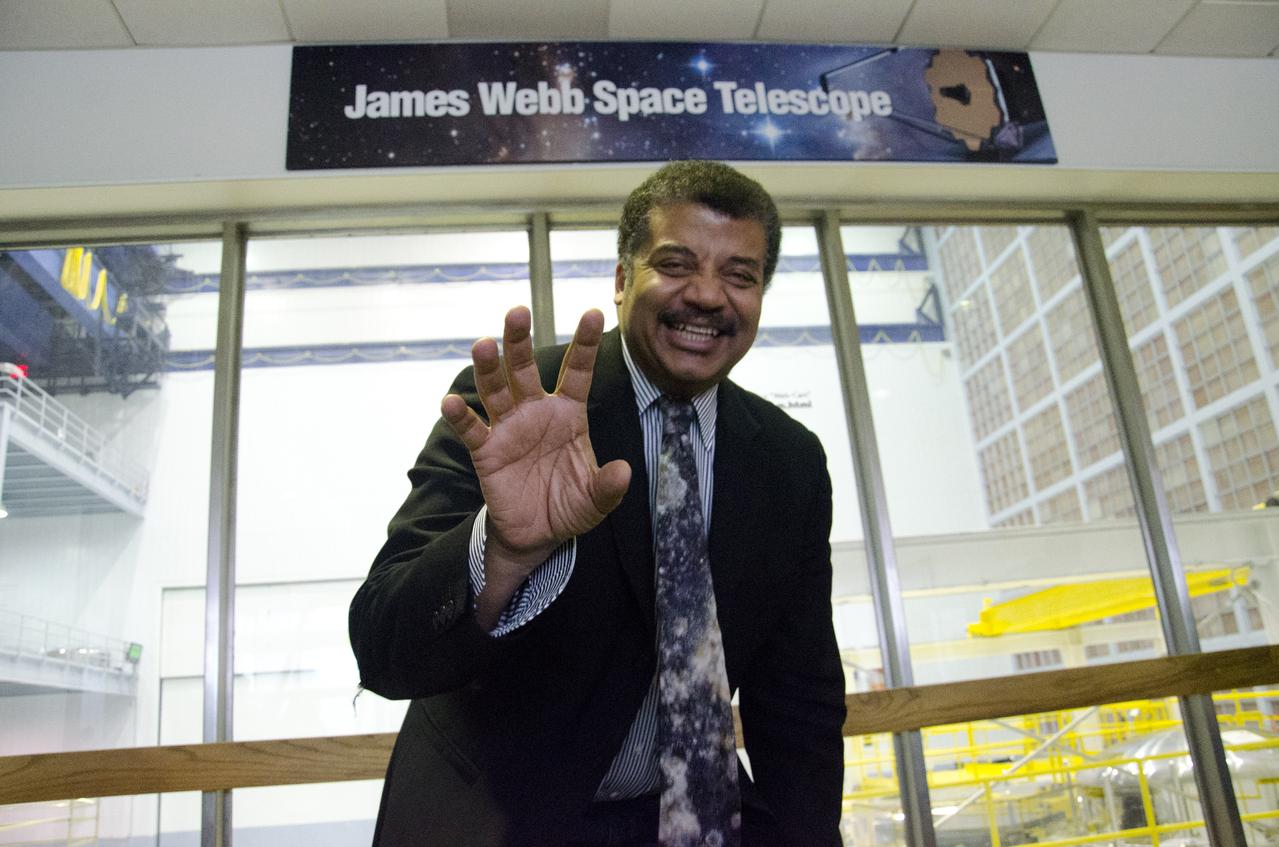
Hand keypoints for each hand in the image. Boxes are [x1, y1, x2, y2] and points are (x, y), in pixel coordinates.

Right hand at [442, 307, 630, 626]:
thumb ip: (608, 486)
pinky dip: (460, 416)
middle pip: (525, 369)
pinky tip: (450, 402)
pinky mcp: (486, 452)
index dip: (582, 344)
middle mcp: (536, 412)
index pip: (576, 372)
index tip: (591, 312)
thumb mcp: (596, 500)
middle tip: (517, 312)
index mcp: (568, 414)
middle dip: (520, 341)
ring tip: (483, 344)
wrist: (537, 534)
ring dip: (489, 368)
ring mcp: (508, 428)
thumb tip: (623, 472)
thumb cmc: (568, 506)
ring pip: (496, 389)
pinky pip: (472, 430)